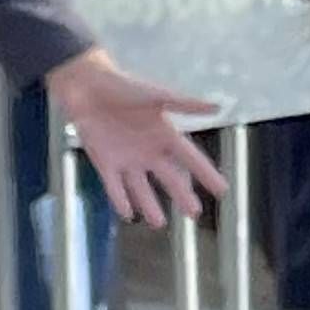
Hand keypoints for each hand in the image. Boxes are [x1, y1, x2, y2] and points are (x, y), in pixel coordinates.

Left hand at [44, 51, 225, 227]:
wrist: (88, 86)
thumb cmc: (124, 86)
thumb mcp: (158, 96)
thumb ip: (186, 104)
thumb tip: (218, 106)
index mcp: (165, 133)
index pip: (191, 159)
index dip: (206, 174)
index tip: (222, 191)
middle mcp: (148, 150)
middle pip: (169, 178)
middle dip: (182, 196)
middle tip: (194, 214)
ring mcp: (126, 158)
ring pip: (141, 188)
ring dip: (149, 205)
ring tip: (158, 224)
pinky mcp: (104, 162)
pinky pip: (114, 187)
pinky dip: (121, 200)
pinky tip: (129, 214)